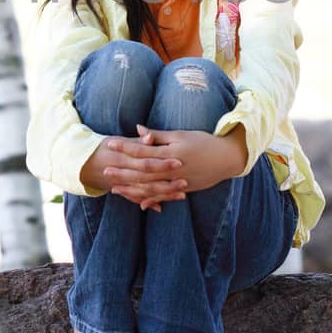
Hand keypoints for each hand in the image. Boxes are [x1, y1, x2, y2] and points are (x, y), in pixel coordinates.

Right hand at [83, 128, 185, 212]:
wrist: (83, 165)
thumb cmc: (105, 148)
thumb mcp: (118, 141)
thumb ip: (137, 141)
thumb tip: (151, 136)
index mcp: (123, 158)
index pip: (145, 161)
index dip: (162, 163)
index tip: (178, 161)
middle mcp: (123, 174)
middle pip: (147, 180)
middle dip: (166, 182)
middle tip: (185, 181)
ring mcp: (123, 185)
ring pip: (145, 192)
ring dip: (163, 194)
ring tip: (182, 194)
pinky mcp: (124, 191)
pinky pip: (137, 199)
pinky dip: (149, 202)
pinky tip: (162, 207)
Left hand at [102, 125, 237, 211]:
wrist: (226, 158)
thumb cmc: (203, 142)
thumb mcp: (181, 135)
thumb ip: (158, 135)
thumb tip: (138, 128)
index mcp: (171, 152)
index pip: (143, 149)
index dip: (126, 147)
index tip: (110, 144)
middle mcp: (173, 168)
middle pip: (143, 171)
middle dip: (123, 171)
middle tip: (105, 170)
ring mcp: (178, 181)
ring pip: (151, 187)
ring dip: (132, 188)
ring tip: (115, 188)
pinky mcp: (184, 189)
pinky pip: (165, 197)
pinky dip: (152, 200)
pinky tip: (139, 204)